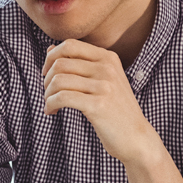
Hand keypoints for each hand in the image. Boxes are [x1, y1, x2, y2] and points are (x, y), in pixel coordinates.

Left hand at [42, 39, 156, 163]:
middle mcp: (107, 68)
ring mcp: (104, 86)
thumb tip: (50, 48)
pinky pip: (61, 97)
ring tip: (50, 104)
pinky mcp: (98, 105)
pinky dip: (50, 104)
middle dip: (47, 79)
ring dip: (47, 94)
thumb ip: (78, 63)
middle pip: (60, 63)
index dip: (51, 57)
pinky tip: (52, 112)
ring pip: (58, 80)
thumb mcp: (102, 80)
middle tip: (48, 93)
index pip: (70, 44)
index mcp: (108, 58)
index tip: (47, 73)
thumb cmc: (115, 109)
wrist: (136, 137)